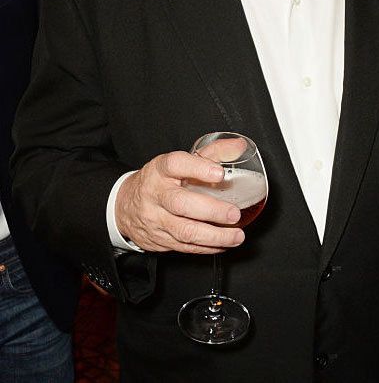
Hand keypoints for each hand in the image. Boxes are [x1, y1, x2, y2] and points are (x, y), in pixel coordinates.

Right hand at [115, 151, 244, 253]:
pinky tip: (224, 243)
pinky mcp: (158, 240)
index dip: (198, 168)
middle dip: (211, 211)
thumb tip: (239, 146)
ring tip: (237, 236)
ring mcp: (156, 219)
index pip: (176, 165)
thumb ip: (212, 152)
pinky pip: (184, 247)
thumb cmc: (160, 180)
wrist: (124, 205)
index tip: (220, 173)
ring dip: (214, 236)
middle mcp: (156, 194)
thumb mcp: (180, 161)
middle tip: (234, 214)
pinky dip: (207, 247)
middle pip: (181, 203)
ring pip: (184, 231)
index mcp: (161, 170)